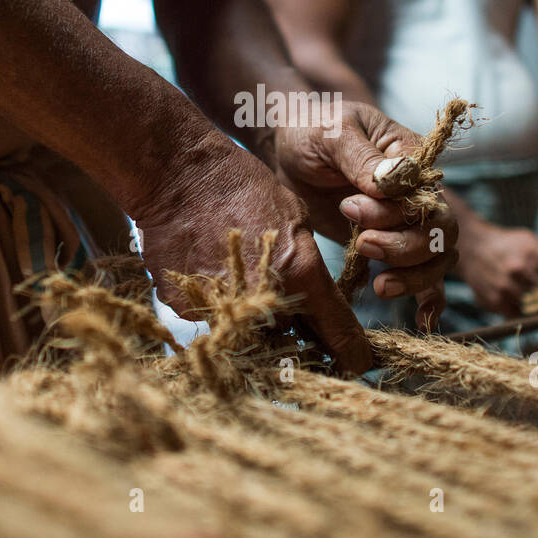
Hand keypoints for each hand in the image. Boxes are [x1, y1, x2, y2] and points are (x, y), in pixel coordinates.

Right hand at [134, 130, 371, 373]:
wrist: (178, 175)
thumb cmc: (242, 187)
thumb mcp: (295, 217)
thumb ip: (308, 265)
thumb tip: (315, 301)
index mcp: (299, 272)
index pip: (337, 330)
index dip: (351, 350)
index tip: (358, 363)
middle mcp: (262, 298)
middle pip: (288, 338)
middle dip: (292, 329)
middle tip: (286, 305)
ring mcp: (221, 306)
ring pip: (248, 331)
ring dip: (253, 317)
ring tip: (243, 279)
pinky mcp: (186, 306)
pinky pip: (213, 318)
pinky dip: (218, 304)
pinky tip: (214, 271)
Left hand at [268, 100, 457, 331]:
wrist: (288, 150)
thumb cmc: (312, 131)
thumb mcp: (333, 134)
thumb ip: (362, 158)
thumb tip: (392, 183)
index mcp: (411, 156)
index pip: (425, 193)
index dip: (396, 211)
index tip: (350, 205)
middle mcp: (418, 192)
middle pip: (439, 230)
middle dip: (403, 245)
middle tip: (361, 243)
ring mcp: (406, 222)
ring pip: (437, 257)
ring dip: (414, 276)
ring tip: (380, 286)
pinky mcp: (391, 246)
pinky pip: (425, 276)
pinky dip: (428, 298)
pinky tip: (422, 320)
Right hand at [454, 222, 537, 315]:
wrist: (472, 247)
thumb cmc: (508, 244)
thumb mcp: (532, 240)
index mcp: (534, 252)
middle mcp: (520, 269)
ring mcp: (506, 286)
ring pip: (537, 308)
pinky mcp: (495, 300)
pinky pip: (518, 315)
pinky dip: (524, 313)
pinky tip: (525, 307)